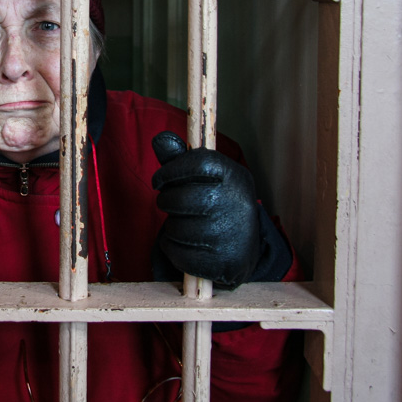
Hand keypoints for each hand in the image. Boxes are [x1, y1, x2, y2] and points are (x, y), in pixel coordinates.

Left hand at [151, 131, 261, 287]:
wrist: (243, 246)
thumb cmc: (217, 204)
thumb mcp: (207, 177)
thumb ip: (181, 159)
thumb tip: (159, 139)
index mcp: (235, 176)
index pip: (198, 162)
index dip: (171, 170)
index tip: (159, 180)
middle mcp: (237, 203)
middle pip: (181, 198)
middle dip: (167, 202)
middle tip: (170, 204)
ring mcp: (231, 235)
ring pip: (176, 228)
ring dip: (171, 227)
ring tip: (184, 224)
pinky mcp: (222, 261)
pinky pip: (177, 252)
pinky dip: (172, 248)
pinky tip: (185, 244)